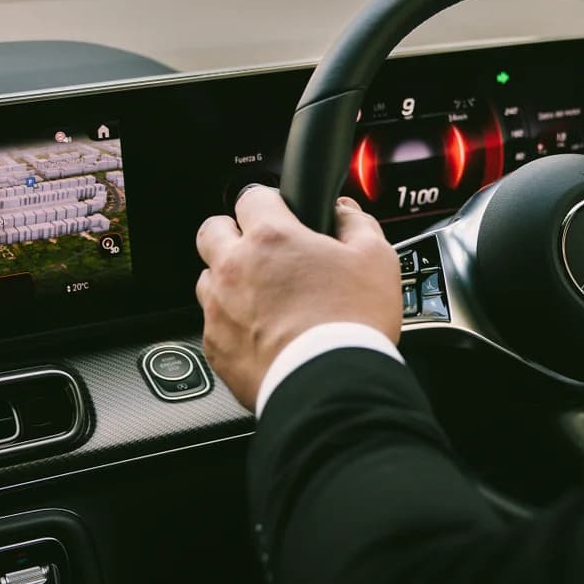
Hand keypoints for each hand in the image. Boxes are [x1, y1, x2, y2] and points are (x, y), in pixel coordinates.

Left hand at [196, 187, 401, 408]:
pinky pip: (213, 325)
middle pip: (212, 231)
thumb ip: (357, 224)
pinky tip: (262, 334)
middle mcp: (234, 268)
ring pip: (207, 278)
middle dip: (234, 234)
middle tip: (262, 251)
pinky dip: (232, 325)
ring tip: (263, 297)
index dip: (269, 203)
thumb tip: (345, 212)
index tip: (282, 214)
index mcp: (270, 238)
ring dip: (228, 280)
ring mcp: (219, 310)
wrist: (331, 386)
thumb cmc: (351, 323)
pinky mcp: (215, 348)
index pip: (252, 196)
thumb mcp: (376, 260)